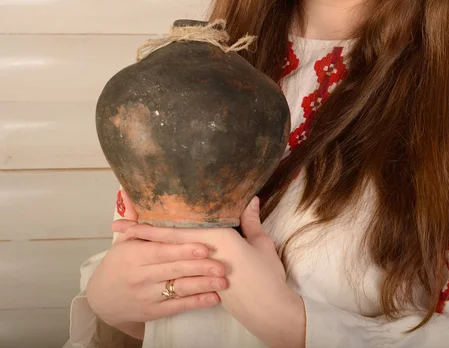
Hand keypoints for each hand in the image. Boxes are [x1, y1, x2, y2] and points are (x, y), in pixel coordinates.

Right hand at [86, 188, 226, 328]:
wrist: (101, 300)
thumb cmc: (117, 264)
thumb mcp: (123, 241)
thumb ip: (133, 218)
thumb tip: (127, 190)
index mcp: (134, 256)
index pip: (162, 251)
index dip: (183, 249)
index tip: (204, 247)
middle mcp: (140, 276)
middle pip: (174, 270)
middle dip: (200, 267)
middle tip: (223, 265)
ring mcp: (146, 296)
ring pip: (179, 289)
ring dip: (203, 285)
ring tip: (225, 281)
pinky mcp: (152, 312)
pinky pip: (177, 307)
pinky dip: (197, 302)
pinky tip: (214, 297)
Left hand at [122, 197, 305, 347]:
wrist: (269, 309)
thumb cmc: (266, 275)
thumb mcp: (261, 245)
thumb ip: (251, 222)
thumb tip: (250, 199)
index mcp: (216, 239)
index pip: (177, 230)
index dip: (154, 223)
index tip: (132, 215)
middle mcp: (203, 256)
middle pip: (165, 242)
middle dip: (140, 235)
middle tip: (117, 227)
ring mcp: (200, 275)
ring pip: (167, 260)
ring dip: (145, 252)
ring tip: (124, 246)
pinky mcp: (201, 289)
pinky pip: (173, 278)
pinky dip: (158, 271)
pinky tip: (147, 269)